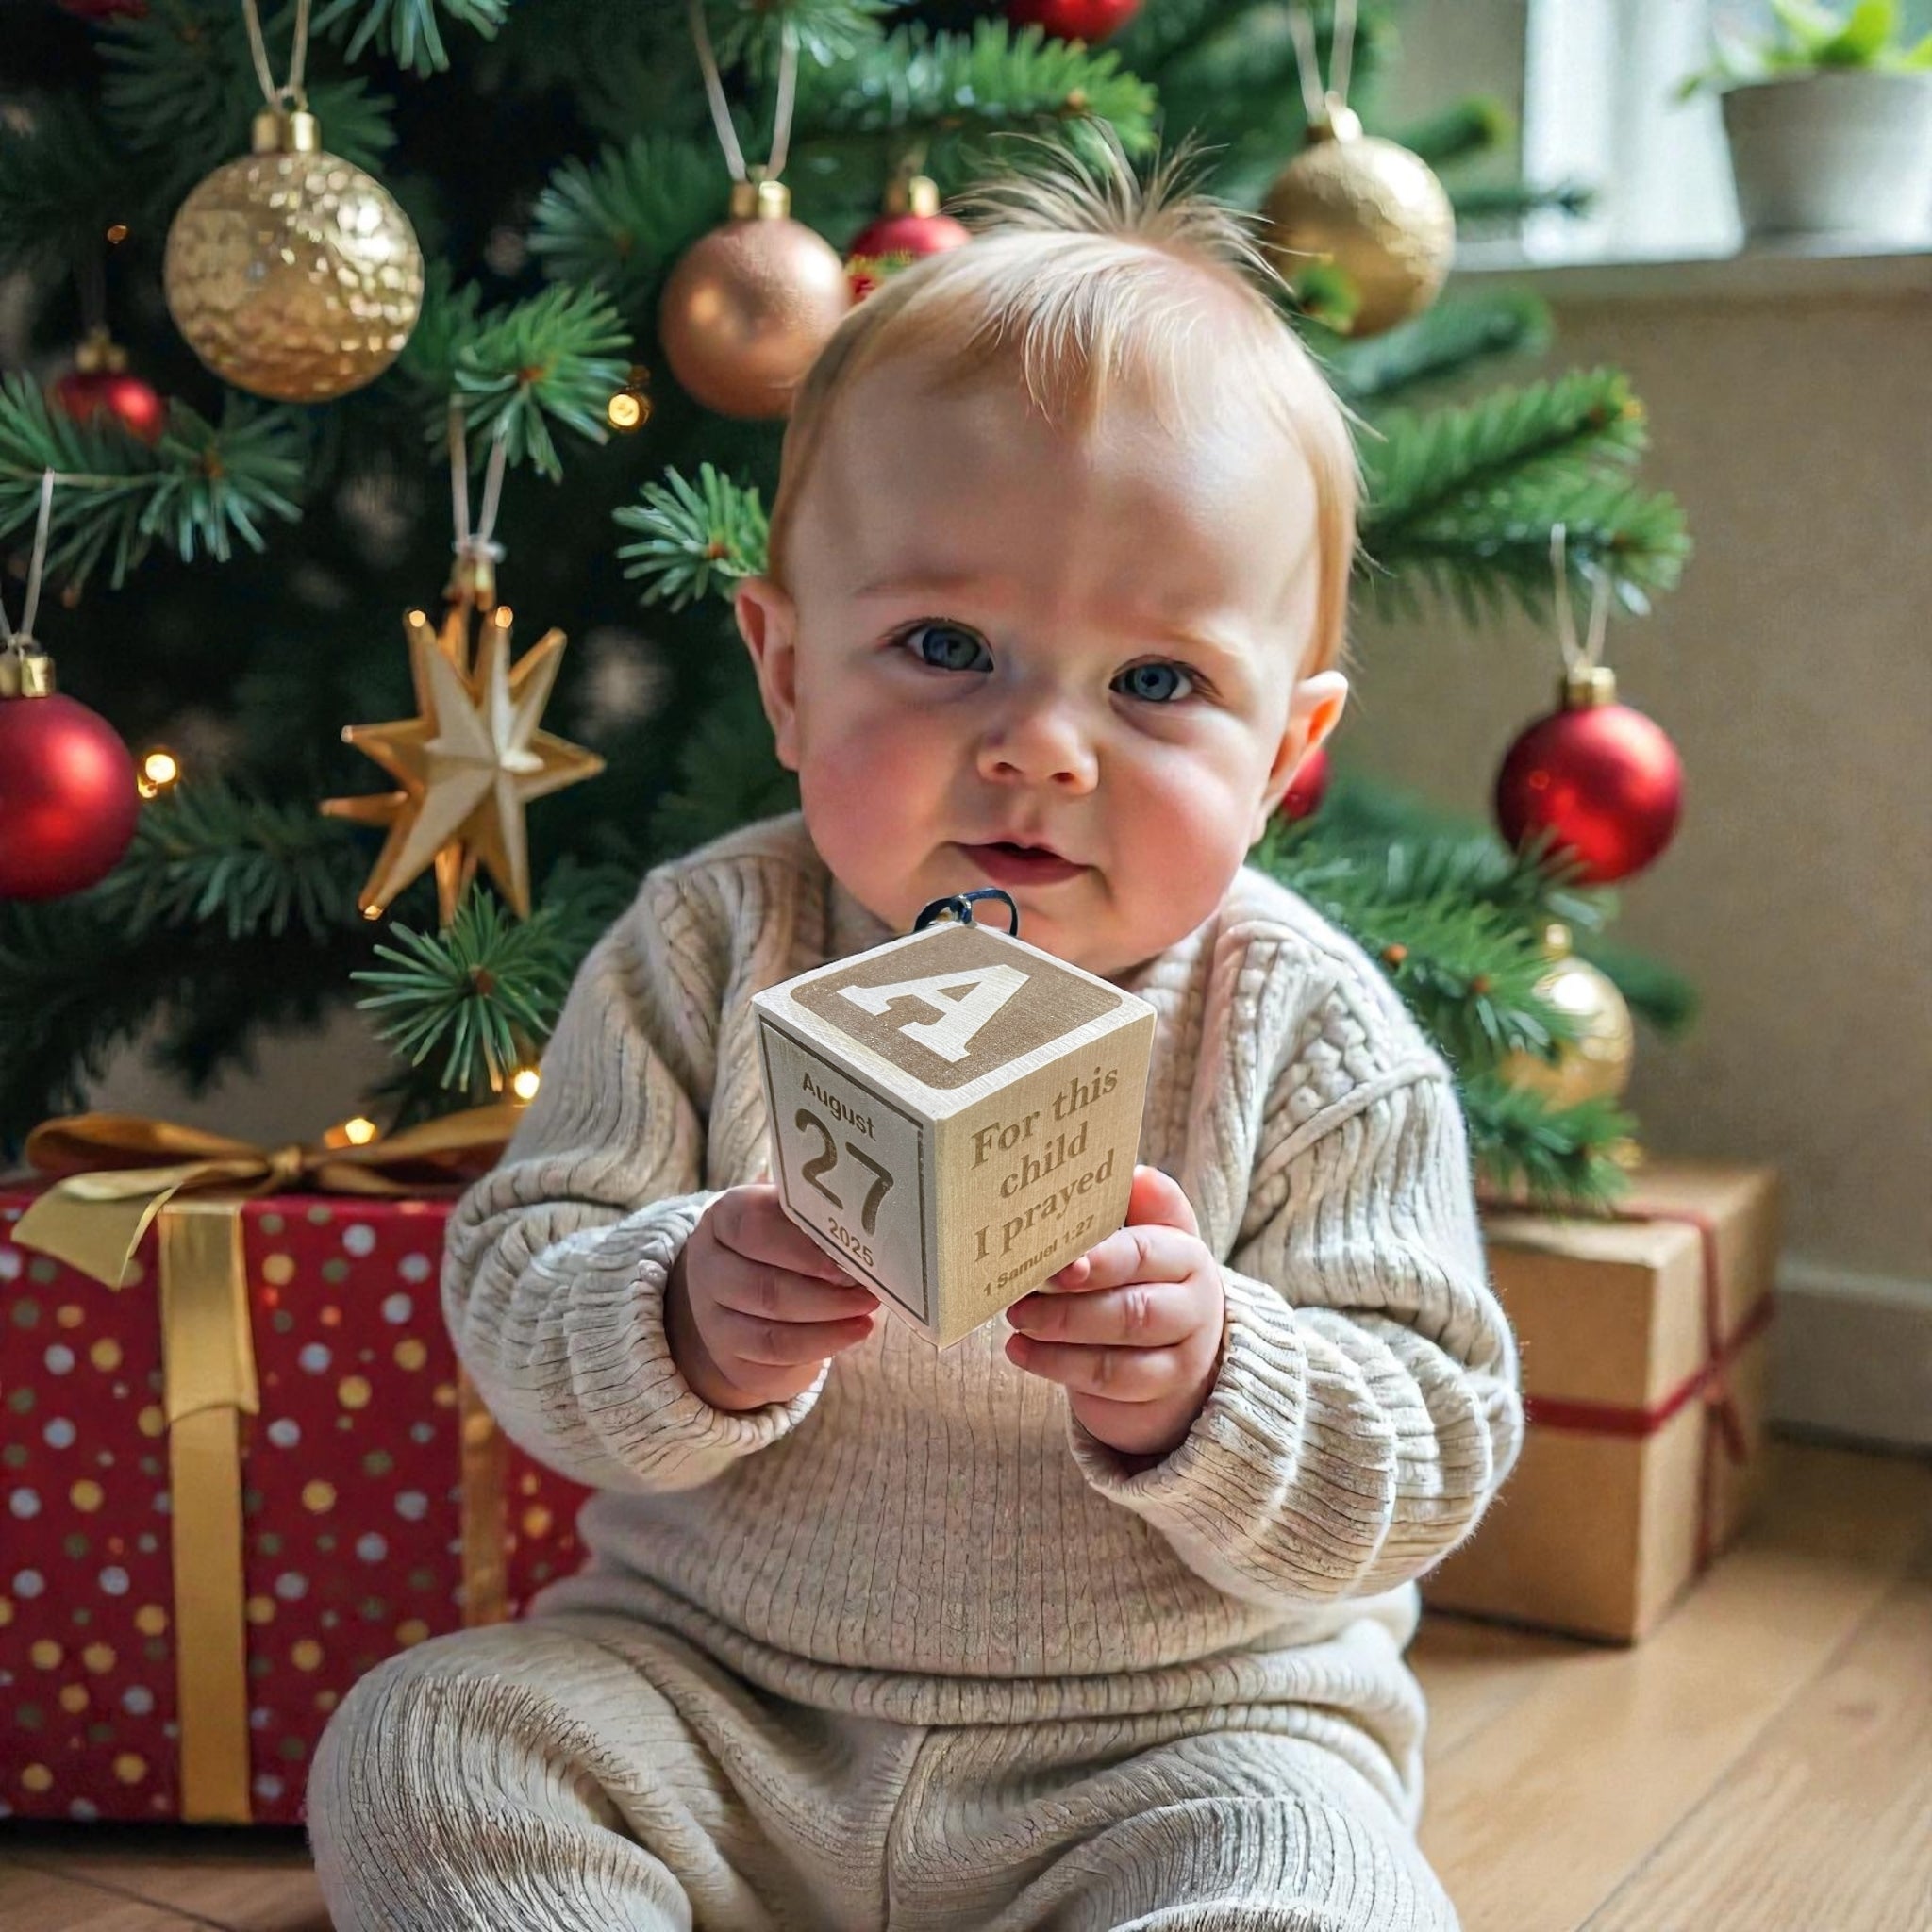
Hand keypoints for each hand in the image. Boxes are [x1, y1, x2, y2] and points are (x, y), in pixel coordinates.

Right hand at [667, 1184, 878, 1411]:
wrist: (741, 1295)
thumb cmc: (780, 1244)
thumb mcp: (787, 1216)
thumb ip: (814, 1212)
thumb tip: (860, 1214)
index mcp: (723, 1219)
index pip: (753, 1227)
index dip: (802, 1246)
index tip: (847, 1256)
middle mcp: (708, 1269)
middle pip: (764, 1287)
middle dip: (825, 1293)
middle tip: (869, 1291)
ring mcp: (713, 1320)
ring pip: (770, 1332)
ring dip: (827, 1324)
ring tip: (866, 1314)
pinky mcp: (730, 1360)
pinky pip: (774, 1362)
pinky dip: (819, 1348)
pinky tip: (851, 1333)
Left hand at [1003, 1165, 1225, 1459]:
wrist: (1177, 1352)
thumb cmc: (1143, 1282)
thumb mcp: (1143, 1240)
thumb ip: (1132, 1209)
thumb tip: (1133, 1174)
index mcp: (1186, 1253)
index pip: (1144, 1251)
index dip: (1100, 1257)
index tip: (1058, 1262)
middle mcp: (1195, 1302)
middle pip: (1133, 1306)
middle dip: (1070, 1302)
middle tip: (1020, 1294)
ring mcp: (1184, 1352)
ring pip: (1121, 1347)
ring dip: (1060, 1334)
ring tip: (1016, 1320)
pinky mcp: (1163, 1391)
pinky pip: (1111, 1383)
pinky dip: (1058, 1367)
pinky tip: (1021, 1352)